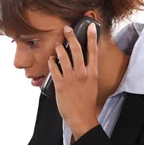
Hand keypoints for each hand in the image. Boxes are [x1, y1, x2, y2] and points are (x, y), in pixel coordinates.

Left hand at [47, 23, 99, 138]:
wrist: (82, 118)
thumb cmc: (86, 103)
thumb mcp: (92, 85)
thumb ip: (88, 73)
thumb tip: (83, 62)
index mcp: (92, 73)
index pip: (93, 51)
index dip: (92, 37)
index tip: (91, 27)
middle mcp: (82, 73)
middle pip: (76, 49)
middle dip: (71, 36)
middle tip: (66, 29)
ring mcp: (70, 78)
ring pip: (63, 57)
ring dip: (59, 48)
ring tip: (57, 45)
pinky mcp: (60, 84)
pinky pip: (54, 68)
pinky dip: (51, 62)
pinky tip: (50, 60)